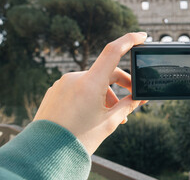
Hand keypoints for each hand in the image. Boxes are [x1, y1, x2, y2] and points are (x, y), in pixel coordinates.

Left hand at [34, 32, 147, 154]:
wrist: (46, 153)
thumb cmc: (78, 139)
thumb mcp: (109, 122)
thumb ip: (128, 106)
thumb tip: (140, 97)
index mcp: (90, 83)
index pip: (113, 51)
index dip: (130, 40)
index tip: (142, 36)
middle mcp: (74, 78)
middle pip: (106, 71)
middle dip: (122, 83)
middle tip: (133, 97)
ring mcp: (63, 84)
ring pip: (92, 82)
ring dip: (105, 93)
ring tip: (112, 115)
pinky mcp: (56, 91)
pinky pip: (78, 88)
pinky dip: (90, 95)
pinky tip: (94, 112)